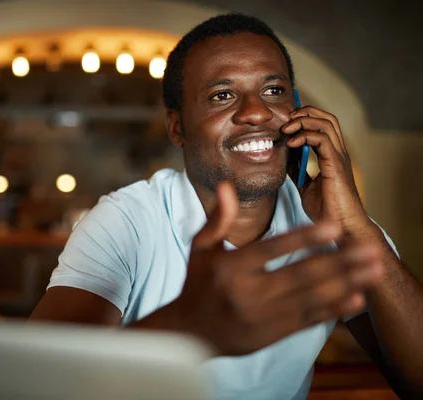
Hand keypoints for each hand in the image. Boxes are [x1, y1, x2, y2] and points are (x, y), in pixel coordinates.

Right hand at [172, 182, 382, 355]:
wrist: (190, 334)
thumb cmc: (198, 284)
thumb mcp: (200, 249)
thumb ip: (218, 219)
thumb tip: (226, 186)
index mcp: (231, 268)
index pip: (272, 249)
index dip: (304, 238)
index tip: (334, 226)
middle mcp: (249, 293)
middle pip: (301, 275)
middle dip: (340, 261)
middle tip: (370, 248)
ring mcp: (264, 316)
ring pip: (311, 298)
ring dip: (347, 283)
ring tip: (374, 270)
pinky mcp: (274, 333)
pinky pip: (309, 320)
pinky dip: (334, 310)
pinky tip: (357, 298)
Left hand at [281, 106, 368, 230]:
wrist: (340, 227)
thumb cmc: (327, 210)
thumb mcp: (305, 186)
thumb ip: (298, 170)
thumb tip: (285, 157)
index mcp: (332, 155)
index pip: (323, 124)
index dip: (305, 118)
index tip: (285, 124)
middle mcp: (338, 152)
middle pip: (326, 117)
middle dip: (304, 112)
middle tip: (285, 121)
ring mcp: (339, 157)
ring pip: (326, 123)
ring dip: (302, 121)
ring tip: (285, 129)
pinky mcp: (335, 165)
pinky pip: (322, 139)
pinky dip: (304, 136)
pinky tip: (291, 144)